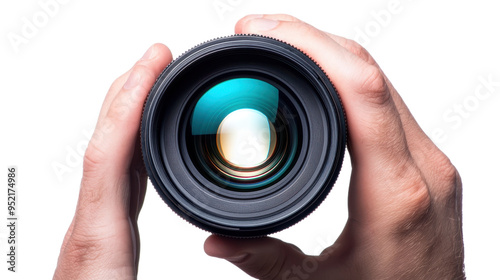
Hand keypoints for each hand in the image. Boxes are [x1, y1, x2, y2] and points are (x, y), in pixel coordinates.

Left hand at [53, 44, 171, 278]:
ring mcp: (95, 223)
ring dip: (132, 111)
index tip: (152, 66)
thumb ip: (189, 271)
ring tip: (158, 83)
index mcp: (98, 239)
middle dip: (130, 90)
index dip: (129, 104)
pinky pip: (118, 174)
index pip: (107, 157)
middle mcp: (92, 223)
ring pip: (110, 153)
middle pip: (104, 142)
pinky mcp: (104, 228)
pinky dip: (135, 143)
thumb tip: (220, 247)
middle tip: (158, 58)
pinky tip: (150, 140)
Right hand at [204, 14, 464, 279]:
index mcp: (395, 195)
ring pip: (381, 82)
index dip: (309, 46)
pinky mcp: (428, 166)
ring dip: (330, 55)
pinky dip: (349, 80)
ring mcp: (430, 163)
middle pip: (370, 73)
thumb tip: (215, 240)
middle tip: (261, 31)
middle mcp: (422, 169)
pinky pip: (388, 103)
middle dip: (311, 39)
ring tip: (282, 48)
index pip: (360, 90)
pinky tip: (319, 81)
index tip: (263, 30)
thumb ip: (264, 259)